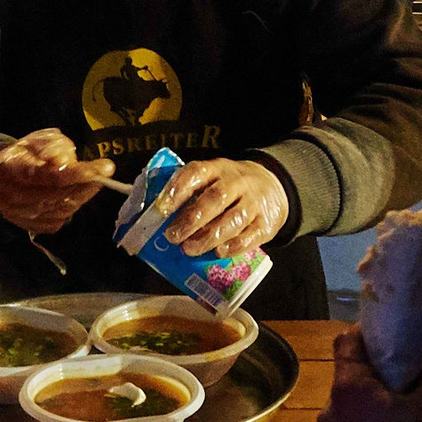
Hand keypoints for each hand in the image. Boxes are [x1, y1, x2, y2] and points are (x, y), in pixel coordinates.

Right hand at [0, 129, 114, 235]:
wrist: (0, 176)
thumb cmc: (24, 155)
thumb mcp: (38, 140)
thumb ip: (54, 147)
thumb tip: (65, 162)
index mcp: (9, 168)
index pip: (47, 175)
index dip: (76, 174)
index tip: (102, 168)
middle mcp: (9, 195)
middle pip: (56, 195)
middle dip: (84, 184)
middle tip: (104, 172)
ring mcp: (18, 214)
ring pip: (59, 210)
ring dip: (81, 195)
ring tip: (92, 180)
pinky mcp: (28, 226)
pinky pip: (58, 220)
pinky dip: (71, 207)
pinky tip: (74, 193)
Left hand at [154, 157, 288, 256]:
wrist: (272, 186)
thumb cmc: (228, 189)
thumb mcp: (211, 180)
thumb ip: (186, 194)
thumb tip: (149, 220)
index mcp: (216, 169)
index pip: (196, 173)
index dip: (177, 190)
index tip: (160, 209)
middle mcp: (237, 182)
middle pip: (215, 198)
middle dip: (192, 219)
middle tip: (172, 236)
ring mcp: (254, 202)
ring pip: (234, 218)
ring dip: (209, 236)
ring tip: (189, 249)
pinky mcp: (266, 223)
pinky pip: (251, 235)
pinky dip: (234, 245)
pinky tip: (218, 252)